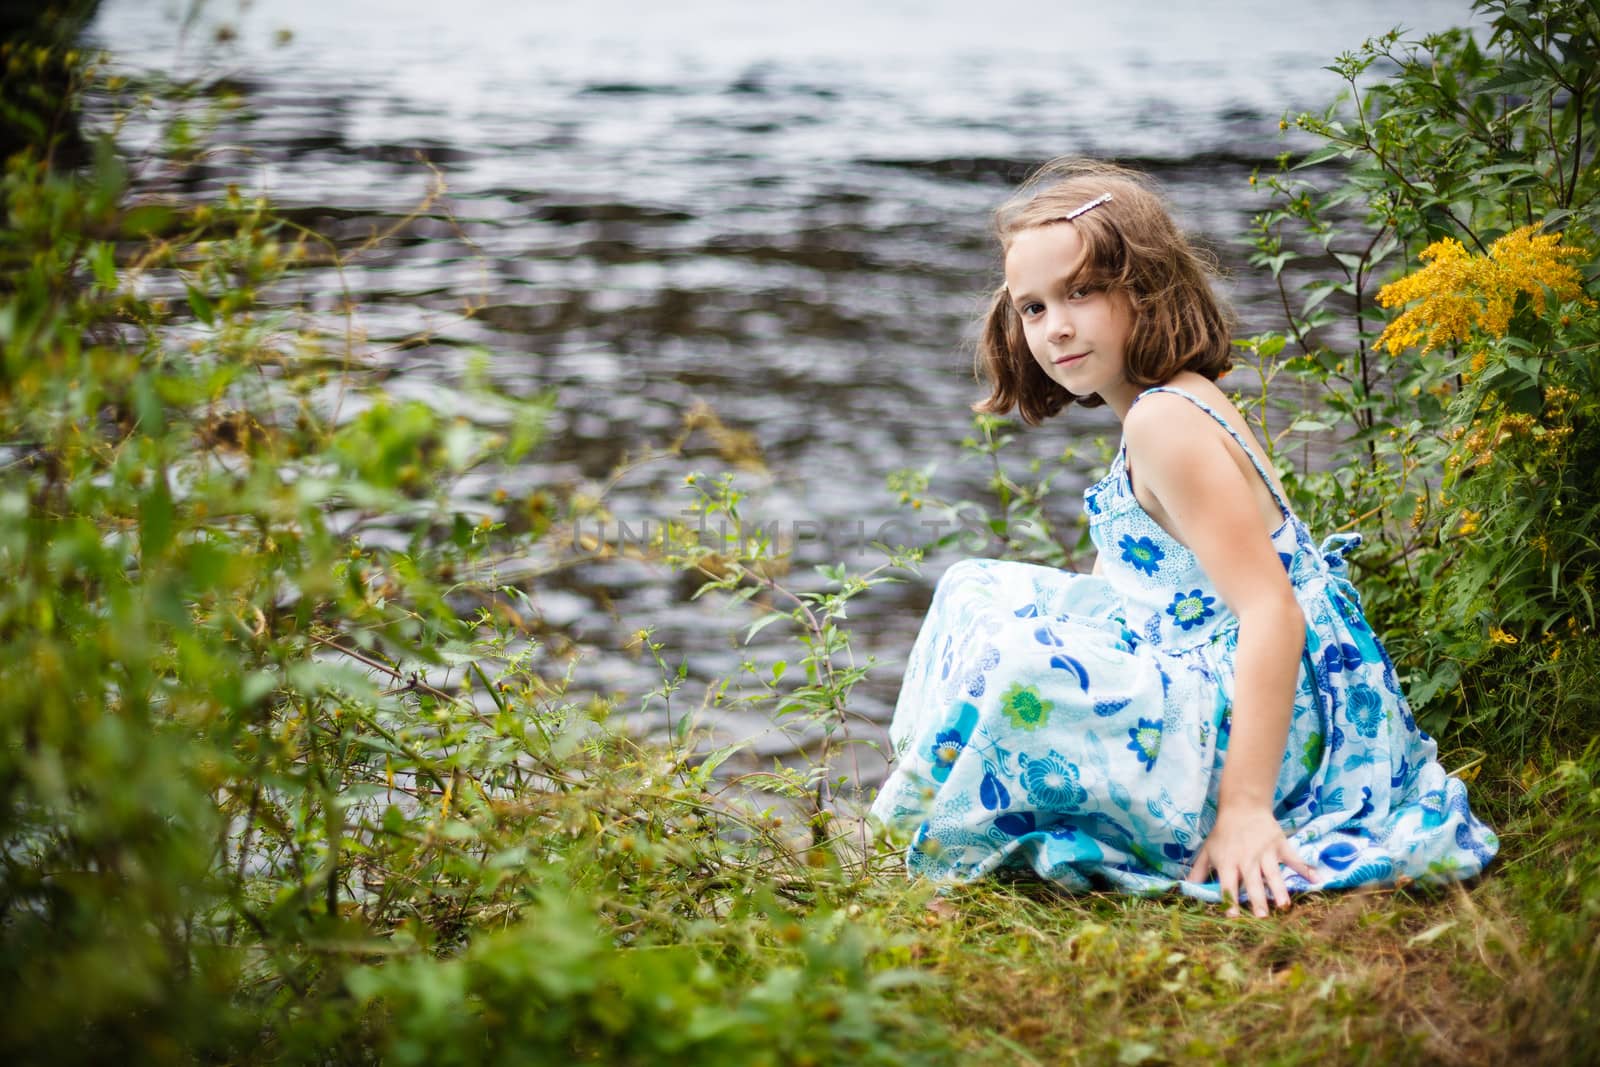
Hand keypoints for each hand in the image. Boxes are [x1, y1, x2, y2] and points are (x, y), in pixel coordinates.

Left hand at [1186, 805, 1314, 917]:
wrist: (1242, 806)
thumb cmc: (1223, 833)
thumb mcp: (1207, 851)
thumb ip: (1197, 872)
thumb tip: (1185, 890)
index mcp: (1228, 862)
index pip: (1228, 884)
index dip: (1229, 900)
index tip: (1232, 916)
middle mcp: (1247, 859)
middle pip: (1253, 882)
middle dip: (1257, 900)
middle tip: (1262, 917)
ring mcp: (1266, 852)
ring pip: (1273, 874)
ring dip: (1279, 890)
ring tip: (1284, 906)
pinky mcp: (1280, 845)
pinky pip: (1294, 859)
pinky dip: (1306, 868)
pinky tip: (1316, 879)